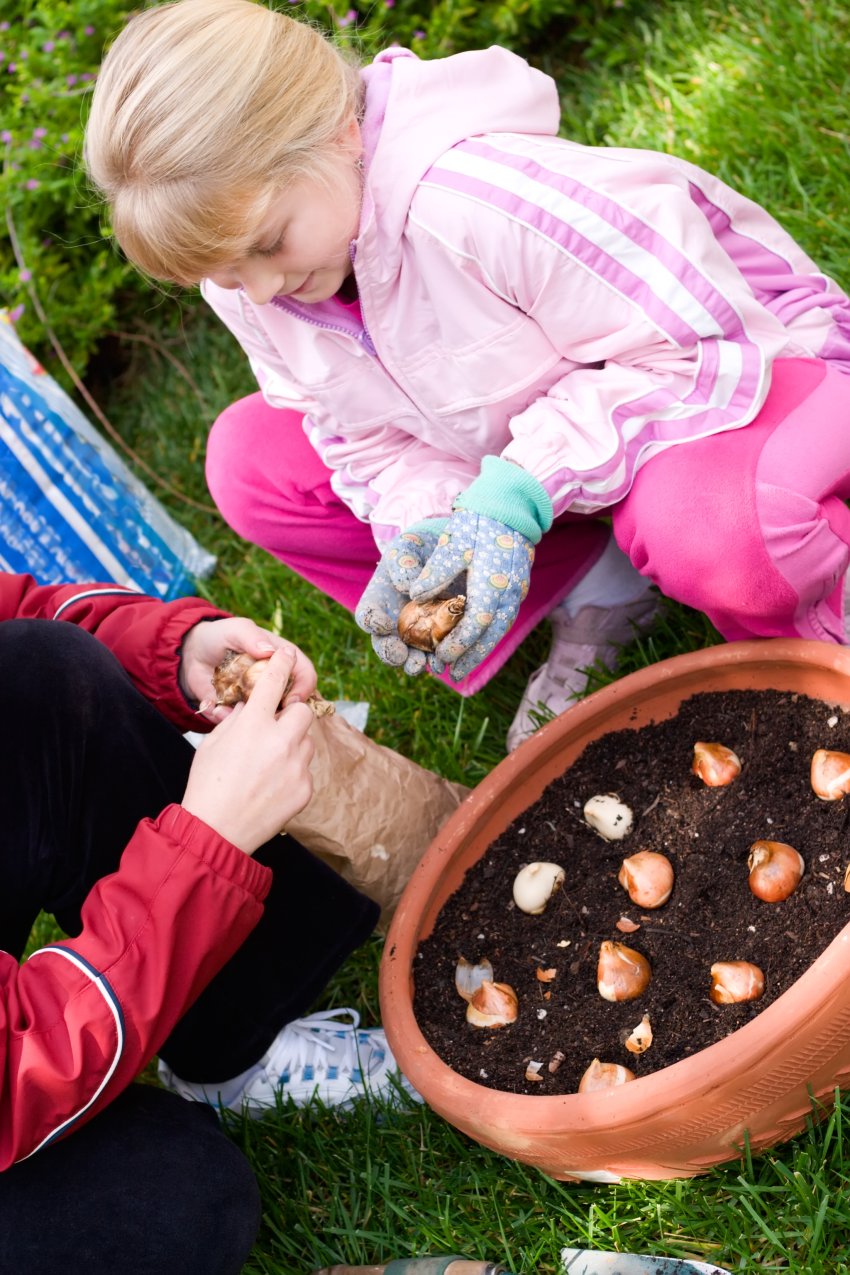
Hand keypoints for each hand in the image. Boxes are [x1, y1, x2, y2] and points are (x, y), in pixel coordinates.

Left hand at [180, 616, 316, 724]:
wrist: (192, 653)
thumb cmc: (220, 636)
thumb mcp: (235, 630)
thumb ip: (251, 636)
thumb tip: (271, 651)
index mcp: (281, 660)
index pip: (305, 675)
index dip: (303, 689)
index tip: (290, 700)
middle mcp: (274, 683)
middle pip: (292, 704)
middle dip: (279, 713)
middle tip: (261, 715)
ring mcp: (256, 699)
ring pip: (266, 718)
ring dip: (250, 719)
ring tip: (227, 710)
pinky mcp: (238, 711)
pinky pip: (238, 723)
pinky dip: (226, 718)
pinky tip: (213, 708)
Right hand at [181, 647, 314, 852]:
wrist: (217, 831)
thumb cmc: (207, 784)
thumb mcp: (213, 743)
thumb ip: (236, 720)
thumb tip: (250, 707)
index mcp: (254, 725)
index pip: (274, 682)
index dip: (282, 664)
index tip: (287, 656)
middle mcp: (280, 741)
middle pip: (303, 711)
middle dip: (292, 714)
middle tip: (276, 726)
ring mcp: (296, 766)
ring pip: (306, 741)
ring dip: (293, 744)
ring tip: (269, 763)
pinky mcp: (305, 788)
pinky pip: (305, 770)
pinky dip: (292, 772)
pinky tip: (271, 785)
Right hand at [354, 525, 442, 673]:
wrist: (444, 554)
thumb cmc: (418, 548)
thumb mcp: (407, 546)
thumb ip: (403, 564)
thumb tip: (409, 590)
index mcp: (377, 603)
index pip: (366, 617)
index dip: (371, 623)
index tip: (383, 623)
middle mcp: (392, 625)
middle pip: (384, 645)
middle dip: (390, 653)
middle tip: (400, 654)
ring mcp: (414, 635)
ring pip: (409, 657)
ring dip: (414, 664)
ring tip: (421, 665)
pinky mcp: (437, 639)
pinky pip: (434, 655)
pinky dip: (438, 660)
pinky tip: (444, 661)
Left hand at [409, 507, 534, 679]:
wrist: (510, 505)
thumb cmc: (477, 521)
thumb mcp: (453, 540)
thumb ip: (436, 569)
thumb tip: (415, 594)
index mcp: (491, 581)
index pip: (475, 621)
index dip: (459, 642)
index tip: (442, 656)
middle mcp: (508, 591)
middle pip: (491, 633)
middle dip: (472, 655)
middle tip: (454, 674)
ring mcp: (516, 591)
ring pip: (500, 629)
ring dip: (482, 650)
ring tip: (464, 667)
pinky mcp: (516, 589)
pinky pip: (503, 619)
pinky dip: (490, 635)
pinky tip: (477, 644)